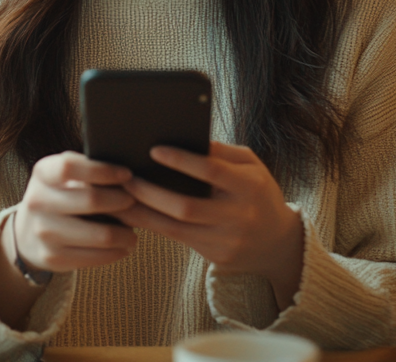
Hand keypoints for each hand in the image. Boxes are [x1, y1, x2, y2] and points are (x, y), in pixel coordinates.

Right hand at [14, 151, 138, 271]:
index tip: (127, 174)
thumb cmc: (61, 196)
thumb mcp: (65, 176)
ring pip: (101, 235)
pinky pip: (97, 257)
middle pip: (91, 200)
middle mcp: (37, 201)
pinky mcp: (53, 258)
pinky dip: (118, 251)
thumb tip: (130, 175)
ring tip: (134, 228)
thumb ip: (89, 170)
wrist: (29, 233)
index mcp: (42, 174)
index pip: (69, 167)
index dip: (103, 170)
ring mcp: (43, 232)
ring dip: (126, 233)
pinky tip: (124, 245)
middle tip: (136, 202)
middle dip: (123, 201)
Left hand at [117, 141, 303, 307]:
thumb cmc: (257, 192)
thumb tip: (185, 138)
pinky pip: (176, 239)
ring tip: (119, 198)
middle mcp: (239, 216)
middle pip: (187, 207)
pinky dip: (152, 225)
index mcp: (250, 186)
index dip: (182, 161)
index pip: (212, 171)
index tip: (154, 150)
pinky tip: (133, 214)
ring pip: (175, 228)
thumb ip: (221, 152)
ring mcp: (226, 241)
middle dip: (151, 192)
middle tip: (125, 177)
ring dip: (142, 213)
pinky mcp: (214, 256)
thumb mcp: (250, 166)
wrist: (277, 241)